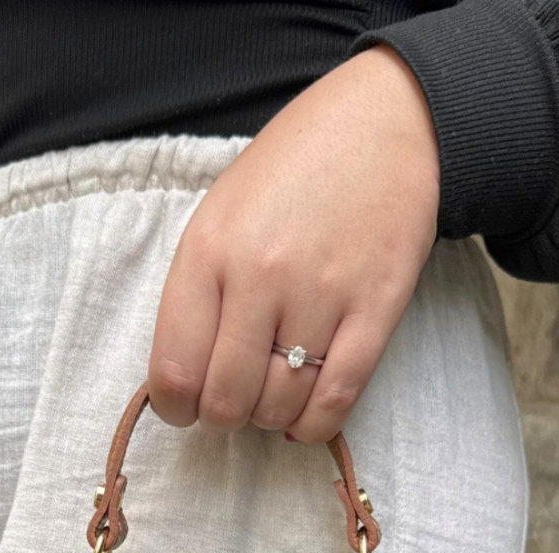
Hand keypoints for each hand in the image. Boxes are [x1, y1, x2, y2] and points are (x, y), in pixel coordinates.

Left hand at [148, 45, 439, 442]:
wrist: (384, 123)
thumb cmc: (291, 172)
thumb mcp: (219, 215)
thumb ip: (197, 293)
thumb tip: (186, 378)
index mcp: (208, 252)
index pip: (173, 371)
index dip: (175, 408)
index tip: (185, 406)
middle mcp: (259, 277)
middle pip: (226, 400)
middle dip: (224, 416)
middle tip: (235, 399)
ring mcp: (320, 295)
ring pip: (279, 406)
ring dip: (269, 417)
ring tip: (273, 392)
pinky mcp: (376, 310)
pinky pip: (336, 400)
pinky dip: (314, 424)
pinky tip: (305, 415)